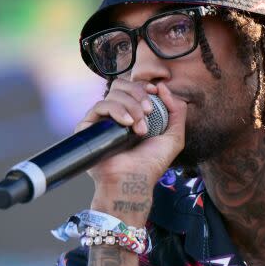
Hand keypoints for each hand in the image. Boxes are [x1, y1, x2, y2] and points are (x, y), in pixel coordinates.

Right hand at [75, 80, 186, 222]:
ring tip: (140, 128)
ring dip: (132, 107)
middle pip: (121, 85)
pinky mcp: (88, 127)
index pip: (132, 87)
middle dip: (139, 94)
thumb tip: (163, 87)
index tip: (154, 90)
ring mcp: (101, 120)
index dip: (142, 85)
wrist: (134, 180)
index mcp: (132, 114)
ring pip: (113, 94)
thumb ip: (176, 111)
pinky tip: (128, 124)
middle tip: (149, 112)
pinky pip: (100, 106)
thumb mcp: (174, 136)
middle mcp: (115, 115)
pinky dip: (117, 110)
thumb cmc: (151, 163)